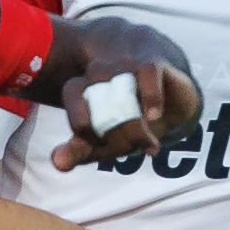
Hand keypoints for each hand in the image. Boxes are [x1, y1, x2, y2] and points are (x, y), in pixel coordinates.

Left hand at [48, 16, 198, 168]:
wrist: (172, 111)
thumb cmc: (128, 124)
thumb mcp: (103, 143)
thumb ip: (79, 151)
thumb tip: (58, 164)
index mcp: (81, 88)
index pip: (72, 95)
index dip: (81, 121)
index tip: (97, 145)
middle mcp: (99, 71)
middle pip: (96, 94)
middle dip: (110, 128)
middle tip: (127, 148)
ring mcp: (125, 65)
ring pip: (119, 85)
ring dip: (131, 118)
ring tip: (146, 141)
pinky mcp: (152, 65)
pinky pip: (147, 72)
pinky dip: (150, 95)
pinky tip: (154, 117)